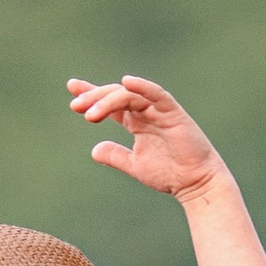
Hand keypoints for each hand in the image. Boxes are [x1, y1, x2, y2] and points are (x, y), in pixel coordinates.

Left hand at [67, 74, 225, 198]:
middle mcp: (145, 112)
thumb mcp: (135, 165)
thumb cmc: (169, 174)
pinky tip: (126, 82)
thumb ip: (115, 156)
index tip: (71, 89)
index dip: (91, 94)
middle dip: (94, 98)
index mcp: (136, 121)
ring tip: (90, 114)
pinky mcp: (173, 113)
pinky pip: (157, 95)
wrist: (194, 184)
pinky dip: (143, 87)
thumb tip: (94, 150)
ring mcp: (159, 110)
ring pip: (130, 95)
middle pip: (116, 96)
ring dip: (108, 101)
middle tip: (75, 106)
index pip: (110, 103)